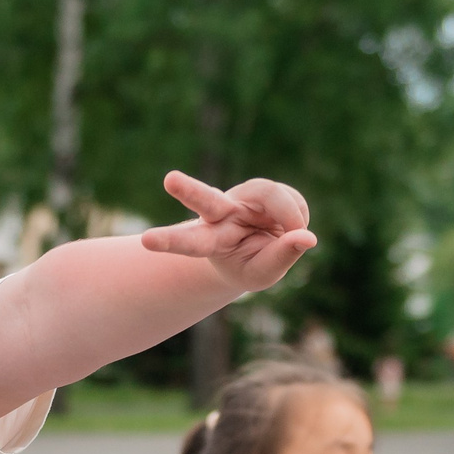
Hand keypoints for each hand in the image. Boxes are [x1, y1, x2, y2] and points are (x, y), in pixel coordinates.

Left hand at [141, 172, 315, 295]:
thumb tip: (307, 238)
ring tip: (297, 235)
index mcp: (209, 241)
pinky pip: (291, 199)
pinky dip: (298, 217)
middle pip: (205, 198)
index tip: (146, 240)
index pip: (188, 241)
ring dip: (290, 216)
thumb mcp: (264, 272)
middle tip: (169, 180)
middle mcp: (219, 213)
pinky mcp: (262, 188)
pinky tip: (290, 227)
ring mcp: (241, 196)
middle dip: (189, 190)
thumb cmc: (251, 264)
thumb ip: (282, 257)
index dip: (170, 241)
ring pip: (269, 192)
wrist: (259, 246)